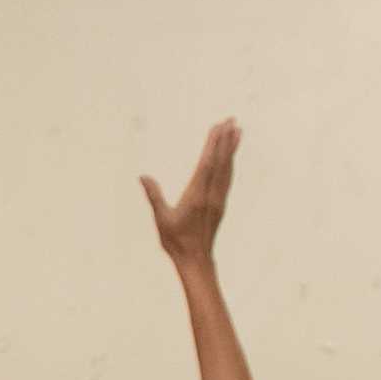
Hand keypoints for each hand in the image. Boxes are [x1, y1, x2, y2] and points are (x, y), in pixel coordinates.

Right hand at [137, 118, 237, 264]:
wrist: (196, 260)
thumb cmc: (175, 241)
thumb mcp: (161, 219)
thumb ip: (154, 196)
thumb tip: (143, 177)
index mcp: (197, 195)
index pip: (207, 164)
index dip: (214, 144)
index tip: (218, 127)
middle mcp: (211, 195)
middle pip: (221, 162)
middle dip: (226, 140)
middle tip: (231, 119)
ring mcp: (218, 199)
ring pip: (227, 169)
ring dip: (232, 149)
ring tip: (237, 131)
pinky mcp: (221, 204)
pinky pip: (228, 178)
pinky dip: (230, 164)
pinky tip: (231, 157)